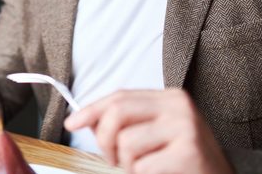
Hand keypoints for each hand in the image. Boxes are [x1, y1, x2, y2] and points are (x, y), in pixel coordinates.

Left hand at [64, 89, 233, 173]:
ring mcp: (186, 128)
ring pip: (126, 143)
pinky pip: (142, 166)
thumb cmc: (184, 160)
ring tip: (144, 168)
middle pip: (117, 113)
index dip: (91, 109)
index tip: (73, 122)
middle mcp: (179, 106)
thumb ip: (128, 122)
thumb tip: (85, 119)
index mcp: (170, 97)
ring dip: (126, 164)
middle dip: (104, 139)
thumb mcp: (157, 133)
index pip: (120, 96)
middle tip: (113, 158)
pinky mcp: (188, 153)